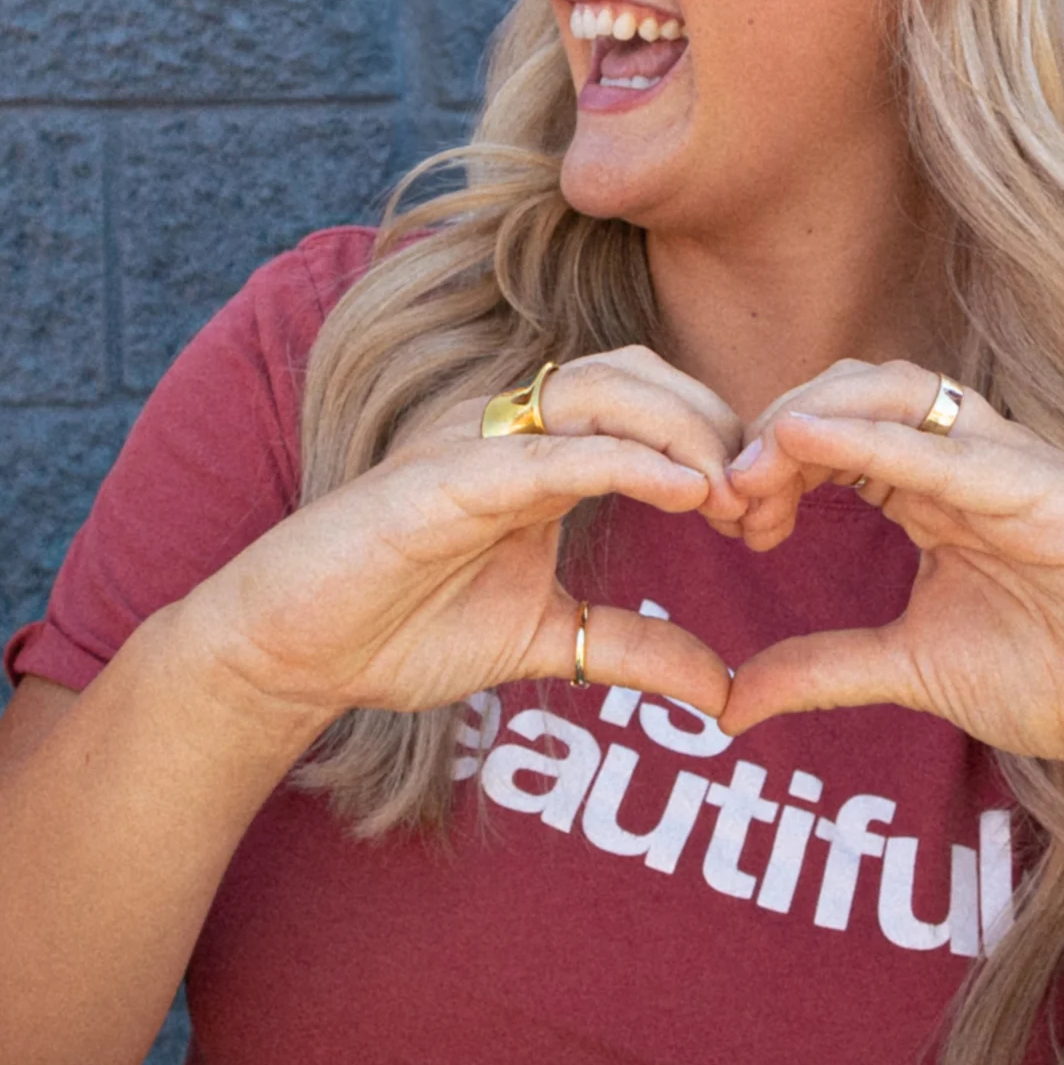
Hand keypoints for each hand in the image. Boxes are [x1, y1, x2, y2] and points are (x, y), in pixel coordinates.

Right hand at [188, 397, 734, 743]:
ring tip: (729, 497)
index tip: (770, 517)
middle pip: (639, 374)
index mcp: (539, 452)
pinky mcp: (442, 479)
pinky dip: (621, 459)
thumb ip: (631, 648)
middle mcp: (510, 428)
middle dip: (715, 427)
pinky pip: (546, 451)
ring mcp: (474, 444)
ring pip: (601, 389)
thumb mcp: (544, 641)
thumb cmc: (400, 628)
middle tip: (764, 505)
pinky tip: (679, 490)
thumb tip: (722, 690)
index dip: (718, 444)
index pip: (650, 403)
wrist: (293, 650)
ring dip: (682, 433)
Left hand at [709, 366, 1063, 813]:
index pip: (832, 433)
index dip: (768, 459)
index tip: (723, 516)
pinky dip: (877, 438)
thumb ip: (824, 668)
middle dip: (775, 427)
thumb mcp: (912, 669)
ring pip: (900, 391)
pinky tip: (808, 440)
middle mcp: (969, 461)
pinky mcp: (1053, 492)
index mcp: (934, 491)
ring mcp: (1013, 466)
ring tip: (754, 466)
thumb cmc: (1058, 678)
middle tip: (725, 493)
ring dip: (814, 416)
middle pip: (852, 390)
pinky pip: (955, 451)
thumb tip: (729, 700)